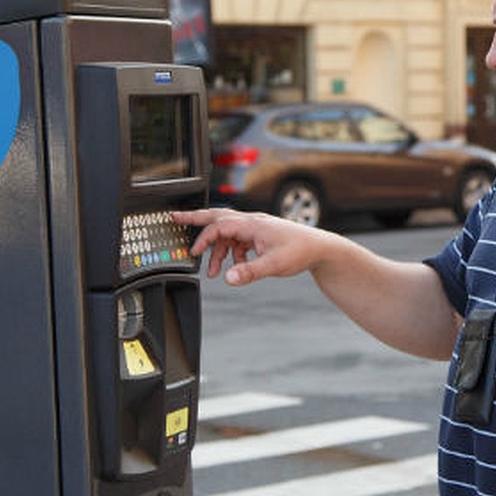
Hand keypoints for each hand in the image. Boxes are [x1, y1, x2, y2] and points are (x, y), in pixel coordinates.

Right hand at [171, 209, 325, 285]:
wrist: (319, 248)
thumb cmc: (300, 251)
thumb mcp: (273, 266)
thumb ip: (248, 272)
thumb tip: (227, 279)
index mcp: (252, 224)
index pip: (218, 226)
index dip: (203, 239)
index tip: (193, 253)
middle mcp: (252, 222)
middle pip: (217, 216)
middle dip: (196, 219)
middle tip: (175, 217)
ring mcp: (256, 228)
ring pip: (228, 233)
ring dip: (218, 250)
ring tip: (215, 272)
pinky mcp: (261, 235)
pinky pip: (238, 240)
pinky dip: (232, 253)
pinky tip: (237, 267)